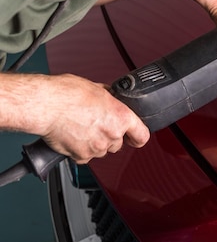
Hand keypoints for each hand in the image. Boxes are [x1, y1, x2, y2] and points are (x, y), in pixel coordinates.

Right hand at [0, 73, 149, 163]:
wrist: (47, 105)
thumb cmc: (69, 94)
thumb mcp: (98, 89)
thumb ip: (110, 99)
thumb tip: (111, 99)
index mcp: (121, 117)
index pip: (142, 135)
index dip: (138, 137)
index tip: (135, 137)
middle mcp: (112, 135)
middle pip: (117, 143)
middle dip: (109, 136)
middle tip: (96, 125)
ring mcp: (97, 147)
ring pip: (101, 150)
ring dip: (94, 143)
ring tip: (81, 128)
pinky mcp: (81, 156)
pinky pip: (84, 156)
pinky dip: (80, 149)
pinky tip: (73, 136)